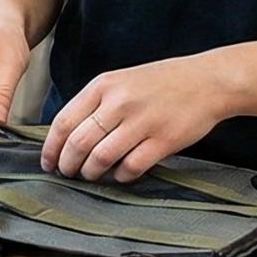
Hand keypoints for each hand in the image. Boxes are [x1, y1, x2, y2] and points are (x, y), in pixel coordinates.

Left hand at [40, 54, 236, 182]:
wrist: (208, 80)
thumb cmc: (161, 83)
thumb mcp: (120, 82)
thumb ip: (94, 104)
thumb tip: (66, 136)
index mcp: (103, 86)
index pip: (64, 122)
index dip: (51, 148)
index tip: (48, 163)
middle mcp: (119, 102)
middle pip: (78, 143)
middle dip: (68, 165)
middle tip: (68, 173)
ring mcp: (142, 121)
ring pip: (101, 158)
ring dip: (91, 172)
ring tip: (91, 175)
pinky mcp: (163, 140)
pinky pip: (131, 166)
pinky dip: (121, 175)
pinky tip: (121, 174)